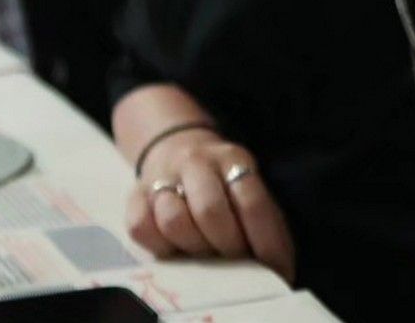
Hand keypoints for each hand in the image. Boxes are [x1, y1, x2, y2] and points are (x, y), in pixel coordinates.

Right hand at [125, 131, 295, 283]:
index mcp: (233, 159)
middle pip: (210, 211)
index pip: (252, 202)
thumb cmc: (222, 182)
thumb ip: (264, 219)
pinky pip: (140, 227)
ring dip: (193, 246)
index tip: (273, 268)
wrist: (176, 147)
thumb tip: (279, 268)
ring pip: (173, 220)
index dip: (265, 241)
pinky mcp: (134, 195)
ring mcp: (162, 177)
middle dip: (227, 245)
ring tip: (205, 254)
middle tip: (234, 258)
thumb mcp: (247, 186)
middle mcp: (196, 162)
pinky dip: (158, 245)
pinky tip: (174, 247)